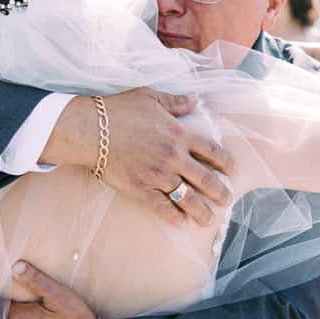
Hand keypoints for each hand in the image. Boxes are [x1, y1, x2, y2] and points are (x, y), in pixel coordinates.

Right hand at [42, 88, 233, 225]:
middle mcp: (173, 157)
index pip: (213, 150)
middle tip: (227, 199)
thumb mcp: (149, 97)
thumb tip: (194, 98)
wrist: (89, 130)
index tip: (230, 170)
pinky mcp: (140, 189)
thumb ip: (175, 101)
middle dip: (221, 192)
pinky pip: (163, 207)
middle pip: (206, 179)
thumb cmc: (118, 110)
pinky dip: (174, 216)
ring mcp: (157, 175)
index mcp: (179, 134)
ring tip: (208, 219)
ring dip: (202, 211)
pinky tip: (181, 221)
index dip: (226, 162)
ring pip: (188, 198)